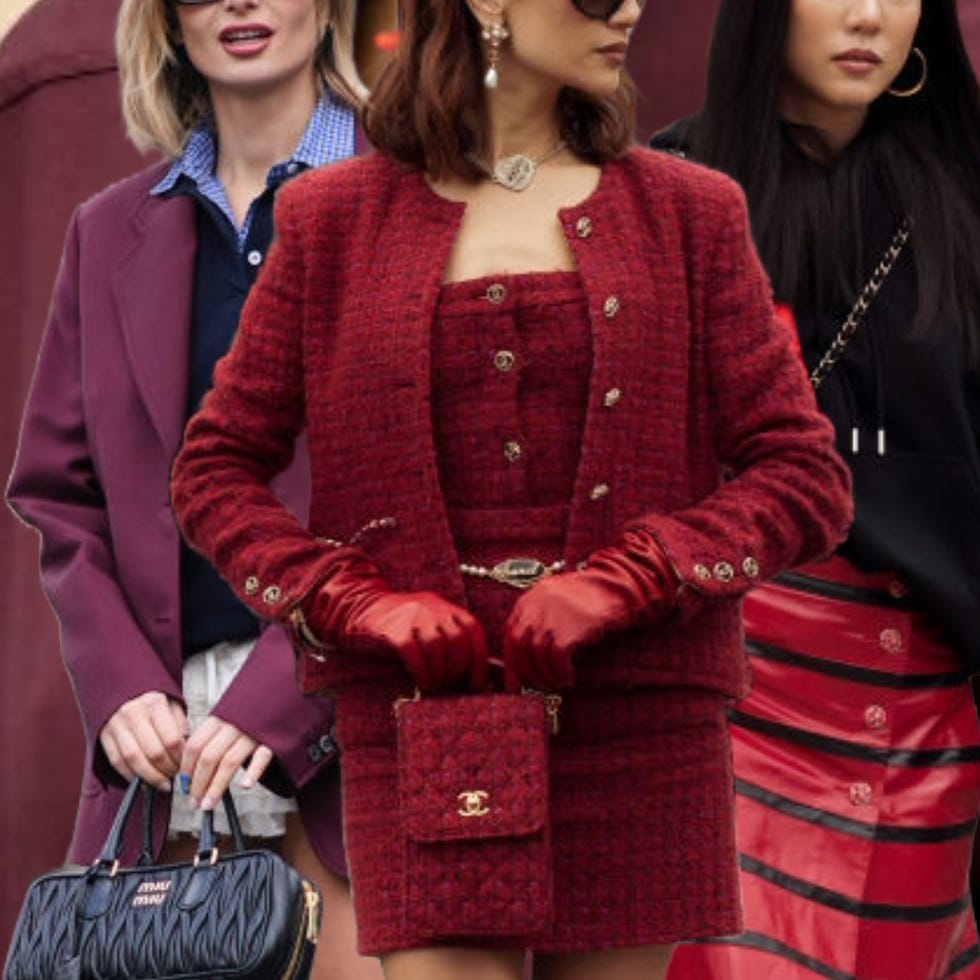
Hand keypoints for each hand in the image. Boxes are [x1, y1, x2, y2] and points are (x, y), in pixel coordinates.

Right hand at [99, 691, 188, 790]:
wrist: (121, 688)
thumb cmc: (150, 699)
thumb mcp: (172, 703)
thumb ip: (180, 724)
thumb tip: (187, 748)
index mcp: (154, 704)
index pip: (172, 739)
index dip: (181, 758)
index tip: (186, 764)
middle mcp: (133, 714)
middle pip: (154, 752)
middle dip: (168, 770)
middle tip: (176, 775)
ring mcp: (116, 726)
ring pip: (134, 760)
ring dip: (151, 777)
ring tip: (162, 783)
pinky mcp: (104, 736)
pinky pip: (117, 762)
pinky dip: (131, 775)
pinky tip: (143, 780)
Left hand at [179, 716, 272, 811]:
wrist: (282, 693)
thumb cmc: (253, 711)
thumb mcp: (230, 715)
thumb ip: (214, 735)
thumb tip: (191, 769)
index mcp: (220, 717)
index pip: (195, 745)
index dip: (186, 768)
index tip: (183, 786)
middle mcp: (234, 723)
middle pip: (208, 756)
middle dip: (198, 784)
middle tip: (193, 802)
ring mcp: (254, 731)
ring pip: (229, 761)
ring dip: (216, 787)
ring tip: (208, 804)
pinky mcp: (273, 738)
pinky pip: (261, 756)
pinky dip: (252, 771)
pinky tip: (245, 786)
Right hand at [308, 551, 488, 691]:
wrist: (360, 610)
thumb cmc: (399, 628)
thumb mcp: (429, 627)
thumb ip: (449, 644)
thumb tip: (472, 678)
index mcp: (445, 607)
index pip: (473, 631)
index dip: (479, 661)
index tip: (476, 684)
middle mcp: (432, 608)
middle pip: (457, 641)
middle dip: (457, 671)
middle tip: (449, 687)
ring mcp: (412, 617)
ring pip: (437, 649)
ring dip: (439, 675)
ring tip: (434, 687)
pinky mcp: (392, 629)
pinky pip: (413, 654)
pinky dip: (422, 673)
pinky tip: (421, 683)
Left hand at [503, 530, 677, 690]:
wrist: (617, 587)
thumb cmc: (589, 598)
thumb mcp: (557, 601)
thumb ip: (539, 620)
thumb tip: (526, 659)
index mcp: (531, 598)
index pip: (511, 633)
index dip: (512, 662)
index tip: (514, 682)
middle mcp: (537, 606)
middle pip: (520, 646)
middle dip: (526, 672)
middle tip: (535, 688)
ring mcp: (552, 617)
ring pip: (537, 656)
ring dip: (545, 676)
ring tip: (555, 684)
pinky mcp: (570, 630)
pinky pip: (557, 660)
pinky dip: (560, 673)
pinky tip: (568, 679)